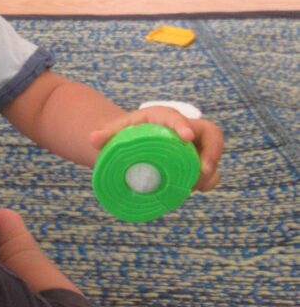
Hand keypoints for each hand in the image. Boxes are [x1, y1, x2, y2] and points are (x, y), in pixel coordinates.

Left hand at [89, 106, 222, 191]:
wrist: (132, 142)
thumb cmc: (125, 133)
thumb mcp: (114, 132)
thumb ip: (105, 135)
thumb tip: (93, 140)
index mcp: (162, 117)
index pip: (176, 117)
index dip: (182, 126)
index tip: (186, 137)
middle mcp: (184, 128)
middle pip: (210, 133)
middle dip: (212, 151)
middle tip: (203, 170)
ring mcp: (193, 145)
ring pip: (212, 155)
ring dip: (210, 171)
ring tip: (196, 186)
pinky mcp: (195, 160)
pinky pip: (208, 170)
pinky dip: (206, 180)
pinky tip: (195, 189)